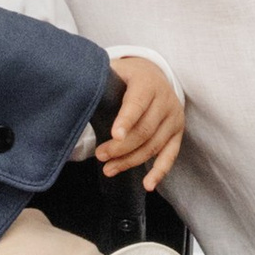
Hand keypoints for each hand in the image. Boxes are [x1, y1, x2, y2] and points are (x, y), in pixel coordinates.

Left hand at [96, 54, 183, 190]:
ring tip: (109, 169)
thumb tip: (77, 91)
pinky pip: (170, 155)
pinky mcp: (177, 133)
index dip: (126, 120)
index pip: (137, 103)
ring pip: (154, 145)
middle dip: (122, 147)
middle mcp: (166, 100)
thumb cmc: (127, 75)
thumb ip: (101, 79)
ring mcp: (174, 118)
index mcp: (148, 82)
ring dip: (131, 161)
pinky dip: (159, 172)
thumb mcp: (115, 69)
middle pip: (145, 129)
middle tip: (100, 155)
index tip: (114, 135)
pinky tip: (147, 185)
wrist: (155, 73)